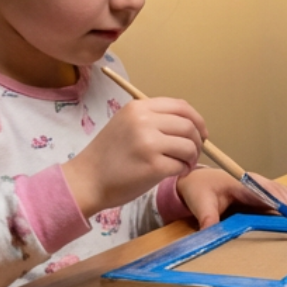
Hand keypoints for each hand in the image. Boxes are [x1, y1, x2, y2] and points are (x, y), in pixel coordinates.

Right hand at [62, 97, 204, 216]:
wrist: (86, 180)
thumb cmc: (107, 156)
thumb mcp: (126, 124)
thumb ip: (152, 119)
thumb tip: (189, 124)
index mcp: (138, 108)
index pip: (181, 106)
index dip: (197, 120)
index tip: (201, 133)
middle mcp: (144, 121)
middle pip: (189, 125)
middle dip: (198, 141)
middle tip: (193, 154)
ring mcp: (149, 143)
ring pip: (189, 146)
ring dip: (192, 157)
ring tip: (184, 165)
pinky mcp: (154, 166)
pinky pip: (181, 165)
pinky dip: (183, 170)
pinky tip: (174, 174)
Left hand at [176, 169, 286, 228]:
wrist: (197, 180)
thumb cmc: (200, 189)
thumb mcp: (200, 203)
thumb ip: (207, 218)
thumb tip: (210, 234)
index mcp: (242, 183)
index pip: (265, 192)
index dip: (280, 202)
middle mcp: (255, 183)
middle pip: (280, 191)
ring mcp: (260, 187)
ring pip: (284, 193)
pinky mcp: (261, 194)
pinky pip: (281, 197)